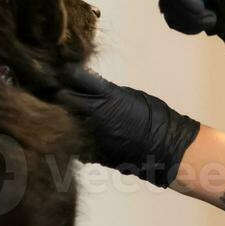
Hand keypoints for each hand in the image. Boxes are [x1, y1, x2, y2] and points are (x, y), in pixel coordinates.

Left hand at [51, 64, 200, 186]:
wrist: (166, 149)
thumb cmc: (154, 118)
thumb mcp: (129, 96)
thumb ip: (106, 92)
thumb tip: (90, 89)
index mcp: (106, 96)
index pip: (74, 77)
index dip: (66, 73)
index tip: (61, 71)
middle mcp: (94, 115)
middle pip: (63, 99)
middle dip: (60, 94)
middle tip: (58, 90)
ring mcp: (90, 136)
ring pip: (64, 122)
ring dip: (64, 116)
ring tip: (69, 113)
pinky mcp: (90, 154)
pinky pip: (73, 142)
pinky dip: (74, 137)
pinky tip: (80, 134)